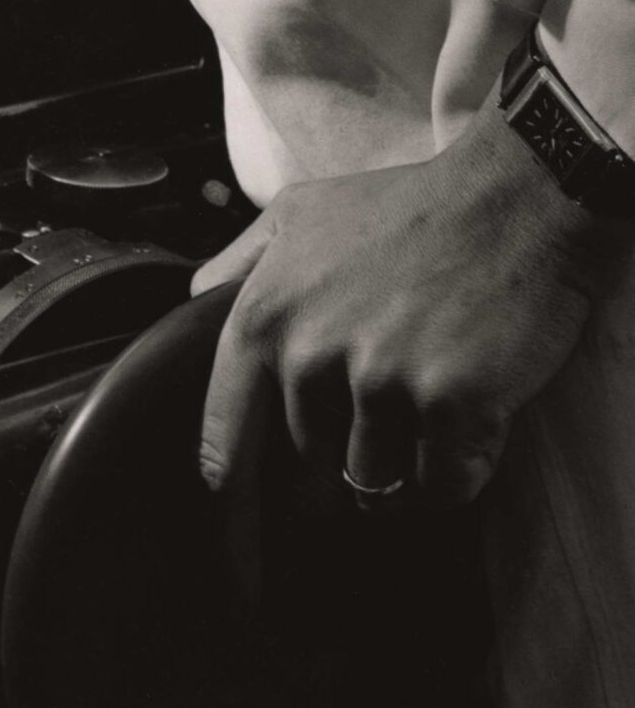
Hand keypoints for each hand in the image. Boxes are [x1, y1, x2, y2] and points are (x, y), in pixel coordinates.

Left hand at [193, 104, 626, 514]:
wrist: (514, 200)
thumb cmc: (405, 207)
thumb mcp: (298, 211)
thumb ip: (240, 262)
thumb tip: (194, 300)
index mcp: (265, 316)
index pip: (226, 432)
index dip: (232, 478)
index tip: (238, 507)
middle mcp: (312, 355)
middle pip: (310, 463)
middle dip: (342, 452)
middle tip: (383, 411)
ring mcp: (382, 383)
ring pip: (374, 482)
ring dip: (401, 468)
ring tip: (426, 415)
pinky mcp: (450, 405)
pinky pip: (440, 486)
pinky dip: (455, 474)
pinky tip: (467, 430)